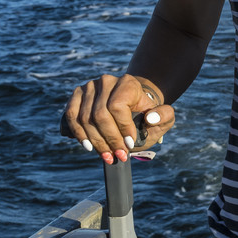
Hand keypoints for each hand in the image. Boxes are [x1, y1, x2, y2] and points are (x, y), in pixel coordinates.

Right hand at [60, 74, 175, 163]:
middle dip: (109, 140)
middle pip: (99, 115)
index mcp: (128, 83)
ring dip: (95, 141)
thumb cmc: (147, 113)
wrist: (132, 105)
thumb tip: (151, 118)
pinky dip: (79, 133)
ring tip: (107, 156)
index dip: (122, 128)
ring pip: (85, 118)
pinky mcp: (77, 95)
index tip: (130, 144)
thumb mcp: (163, 115)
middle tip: (119, 156)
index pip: (117, 106)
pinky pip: (71, 116)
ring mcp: (89, 87)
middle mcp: (106, 81)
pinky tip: (88, 146)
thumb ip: (165, 116)